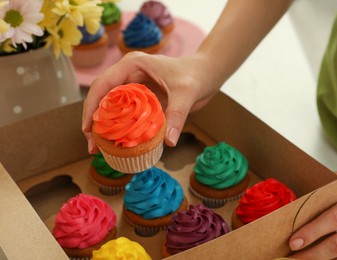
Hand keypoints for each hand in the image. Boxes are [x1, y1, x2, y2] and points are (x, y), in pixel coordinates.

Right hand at [82, 51, 219, 153]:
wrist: (207, 74)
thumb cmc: (196, 76)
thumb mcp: (186, 94)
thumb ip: (177, 116)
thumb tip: (168, 142)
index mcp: (133, 65)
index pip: (104, 84)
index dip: (92, 106)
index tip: (88, 129)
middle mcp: (129, 74)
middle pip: (102, 97)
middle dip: (94, 120)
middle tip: (92, 146)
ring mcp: (133, 86)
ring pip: (111, 106)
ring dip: (105, 126)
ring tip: (99, 148)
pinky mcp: (141, 98)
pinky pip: (125, 113)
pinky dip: (120, 127)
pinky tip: (117, 143)